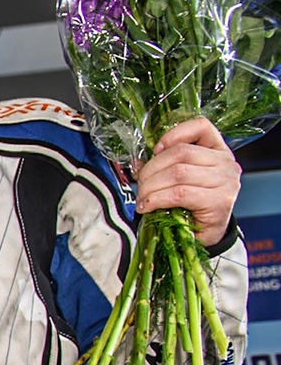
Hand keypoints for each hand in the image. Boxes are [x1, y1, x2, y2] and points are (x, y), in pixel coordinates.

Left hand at [133, 117, 241, 247]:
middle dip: (152, 169)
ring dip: (151, 186)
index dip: (174, 133)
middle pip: (180, 152)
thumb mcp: (179, 180)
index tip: (156, 150)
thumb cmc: (190, 207)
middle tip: (140, 186)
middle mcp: (226, 163)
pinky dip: (157, 199)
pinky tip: (148, 206)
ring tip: (143, 198)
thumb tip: (138, 162)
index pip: (201, 126)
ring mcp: (226, 181)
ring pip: (178, 172)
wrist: (205, 237)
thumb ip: (164, 165)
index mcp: (218, 151)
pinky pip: (180, 193)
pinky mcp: (219, 201)